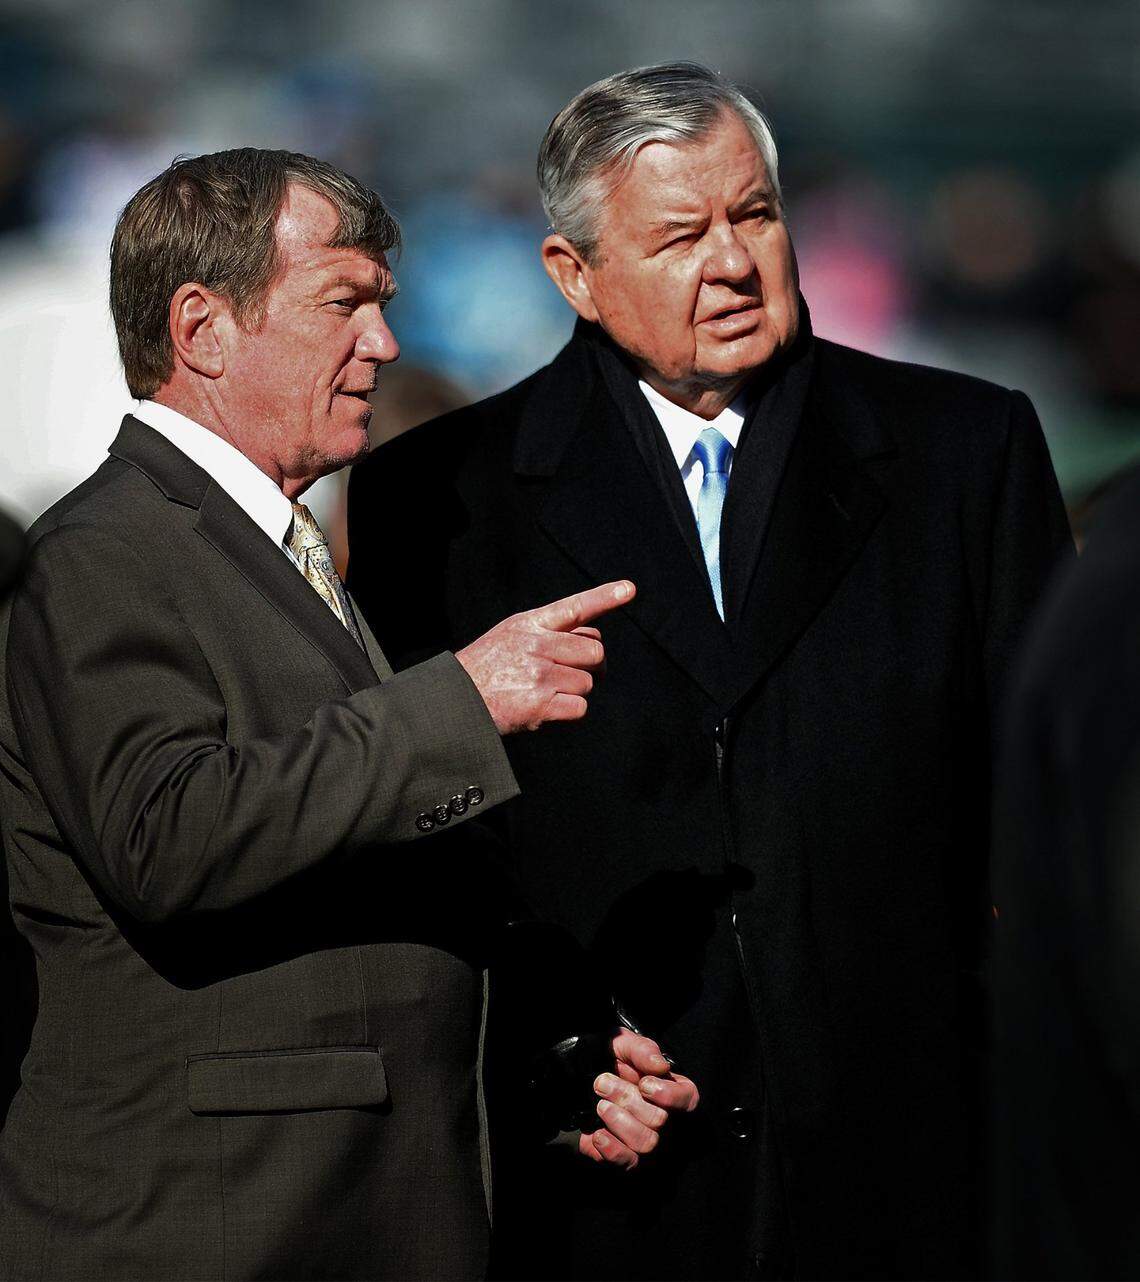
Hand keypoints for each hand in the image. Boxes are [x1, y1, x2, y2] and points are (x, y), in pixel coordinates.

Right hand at [456, 581, 634, 734]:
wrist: (455, 699)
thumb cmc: (487, 668)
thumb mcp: (510, 634)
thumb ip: (546, 631)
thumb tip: (590, 642)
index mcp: (530, 623)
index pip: (574, 606)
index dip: (604, 597)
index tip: (629, 589)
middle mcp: (536, 644)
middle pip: (594, 652)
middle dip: (590, 666)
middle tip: (571, 673)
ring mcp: (539, 674)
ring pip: (588, 682)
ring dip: (573, 691)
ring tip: (544, 692)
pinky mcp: (540, 703)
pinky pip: (580, 707)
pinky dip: (569, 711)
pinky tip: (545, 708)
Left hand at [578, 1028, 699, 1169]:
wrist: (577, 1078)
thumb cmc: (609, 1059)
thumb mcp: (622, 1044)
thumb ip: (642, 1049)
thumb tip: (661, 1065)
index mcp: (670, 1088)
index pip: (687, 1098)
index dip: (668, 1094)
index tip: (644, 1084)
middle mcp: (664, 1118)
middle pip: (660, 1120)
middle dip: (627, 1099)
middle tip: (602, 1084)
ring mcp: (647, 1141)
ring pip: (647, 1143)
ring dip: (619, 1122)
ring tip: (600, 1105)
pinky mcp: (627, 1159)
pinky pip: (628, 1163)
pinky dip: (612, 1150)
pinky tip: (597, 1135)